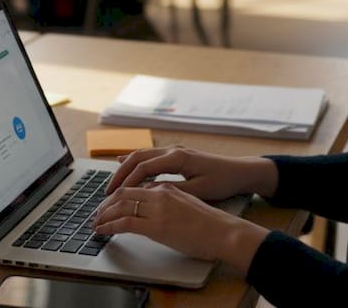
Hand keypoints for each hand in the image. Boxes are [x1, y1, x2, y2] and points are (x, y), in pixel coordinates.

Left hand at [93, 182, 268, 268]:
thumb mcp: (188, 202)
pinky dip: (109, 226)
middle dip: (105, 202)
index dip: (117, 192)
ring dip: (104, 213)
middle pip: (123, 191)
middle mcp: (160, 192)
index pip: (134, 184)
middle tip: (97, 213)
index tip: (108, 202)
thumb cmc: (211, 222)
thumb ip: (170, 199)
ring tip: (96, 222)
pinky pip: (124, 223)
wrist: (224, 232)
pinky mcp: (156, 225)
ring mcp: (158, 208)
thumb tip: (155, 207)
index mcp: (167, 186)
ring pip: (120, 205)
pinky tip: (102, 231)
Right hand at [106, 146, 277, 201]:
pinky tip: (123, 164)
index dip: (127, 181)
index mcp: (178, 158)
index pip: (143, 168)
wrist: (241, 171)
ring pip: (142, 155)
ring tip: (112, 183)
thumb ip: (174, 190)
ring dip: (125, 168)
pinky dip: (134, 161)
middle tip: (107, 191)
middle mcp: (173, 150)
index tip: (115, 196)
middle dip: (120, 174)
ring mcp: (174, 150)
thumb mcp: (200, 190)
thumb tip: (150, 192)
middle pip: (138, 158)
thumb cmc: (223, 182)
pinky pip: (149, 156)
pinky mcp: (177, 155)